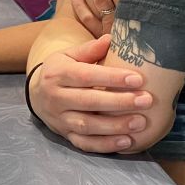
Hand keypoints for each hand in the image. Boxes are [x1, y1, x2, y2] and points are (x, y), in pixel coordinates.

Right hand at [27, 35, 153, 152]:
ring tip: (140, 122)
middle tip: (146, 100)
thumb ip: (89, 50)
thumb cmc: (61, 71)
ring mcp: (60, 119)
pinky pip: (85, 143)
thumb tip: (110, 39)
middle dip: (119, 102)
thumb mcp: (69, 55)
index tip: (138, 79)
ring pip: (87, 126)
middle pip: (88, 102)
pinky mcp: (65, 135)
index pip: (85, 76)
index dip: (112, 78)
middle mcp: (56, 98)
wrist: (37, 94)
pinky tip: (126, 141)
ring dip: (115, 126)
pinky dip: (105, 145)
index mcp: (58, 74)